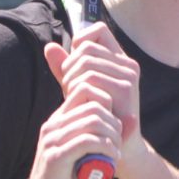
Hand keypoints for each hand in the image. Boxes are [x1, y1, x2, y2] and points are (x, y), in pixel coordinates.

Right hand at [20, 87, 122, 178]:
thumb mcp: (90, 155)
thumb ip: (108, 136)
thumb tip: (133, 118)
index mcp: (58, 122)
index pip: (85, 90)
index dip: (109, 105)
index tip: (115, 129)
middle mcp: (53, 126)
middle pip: (94, 104)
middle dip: (115, 123)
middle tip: (119, 144)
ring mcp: (52, 140)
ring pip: (93, 121)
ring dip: (113, 136)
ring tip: (115, 153)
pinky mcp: (55, 156)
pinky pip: (88, 141)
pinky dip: (107, 149)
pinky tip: (111, 160)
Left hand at [48, 23, 139, 139]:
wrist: (117, 147)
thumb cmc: (95, 116)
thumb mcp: (77, 89)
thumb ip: (65, 68)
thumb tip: (49, 47)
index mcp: (119, 61)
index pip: (98, 31)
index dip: (79, 42)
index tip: (71, 64)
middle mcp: (127, 65)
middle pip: (85, 48)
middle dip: (68, 67)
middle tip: (67, 88)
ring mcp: (129, 77)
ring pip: (85, 63)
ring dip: (70, 80)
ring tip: (72, 97)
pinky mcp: (126, 91)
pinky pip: (90, 79)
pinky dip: (75, 90)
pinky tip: (77, 103)